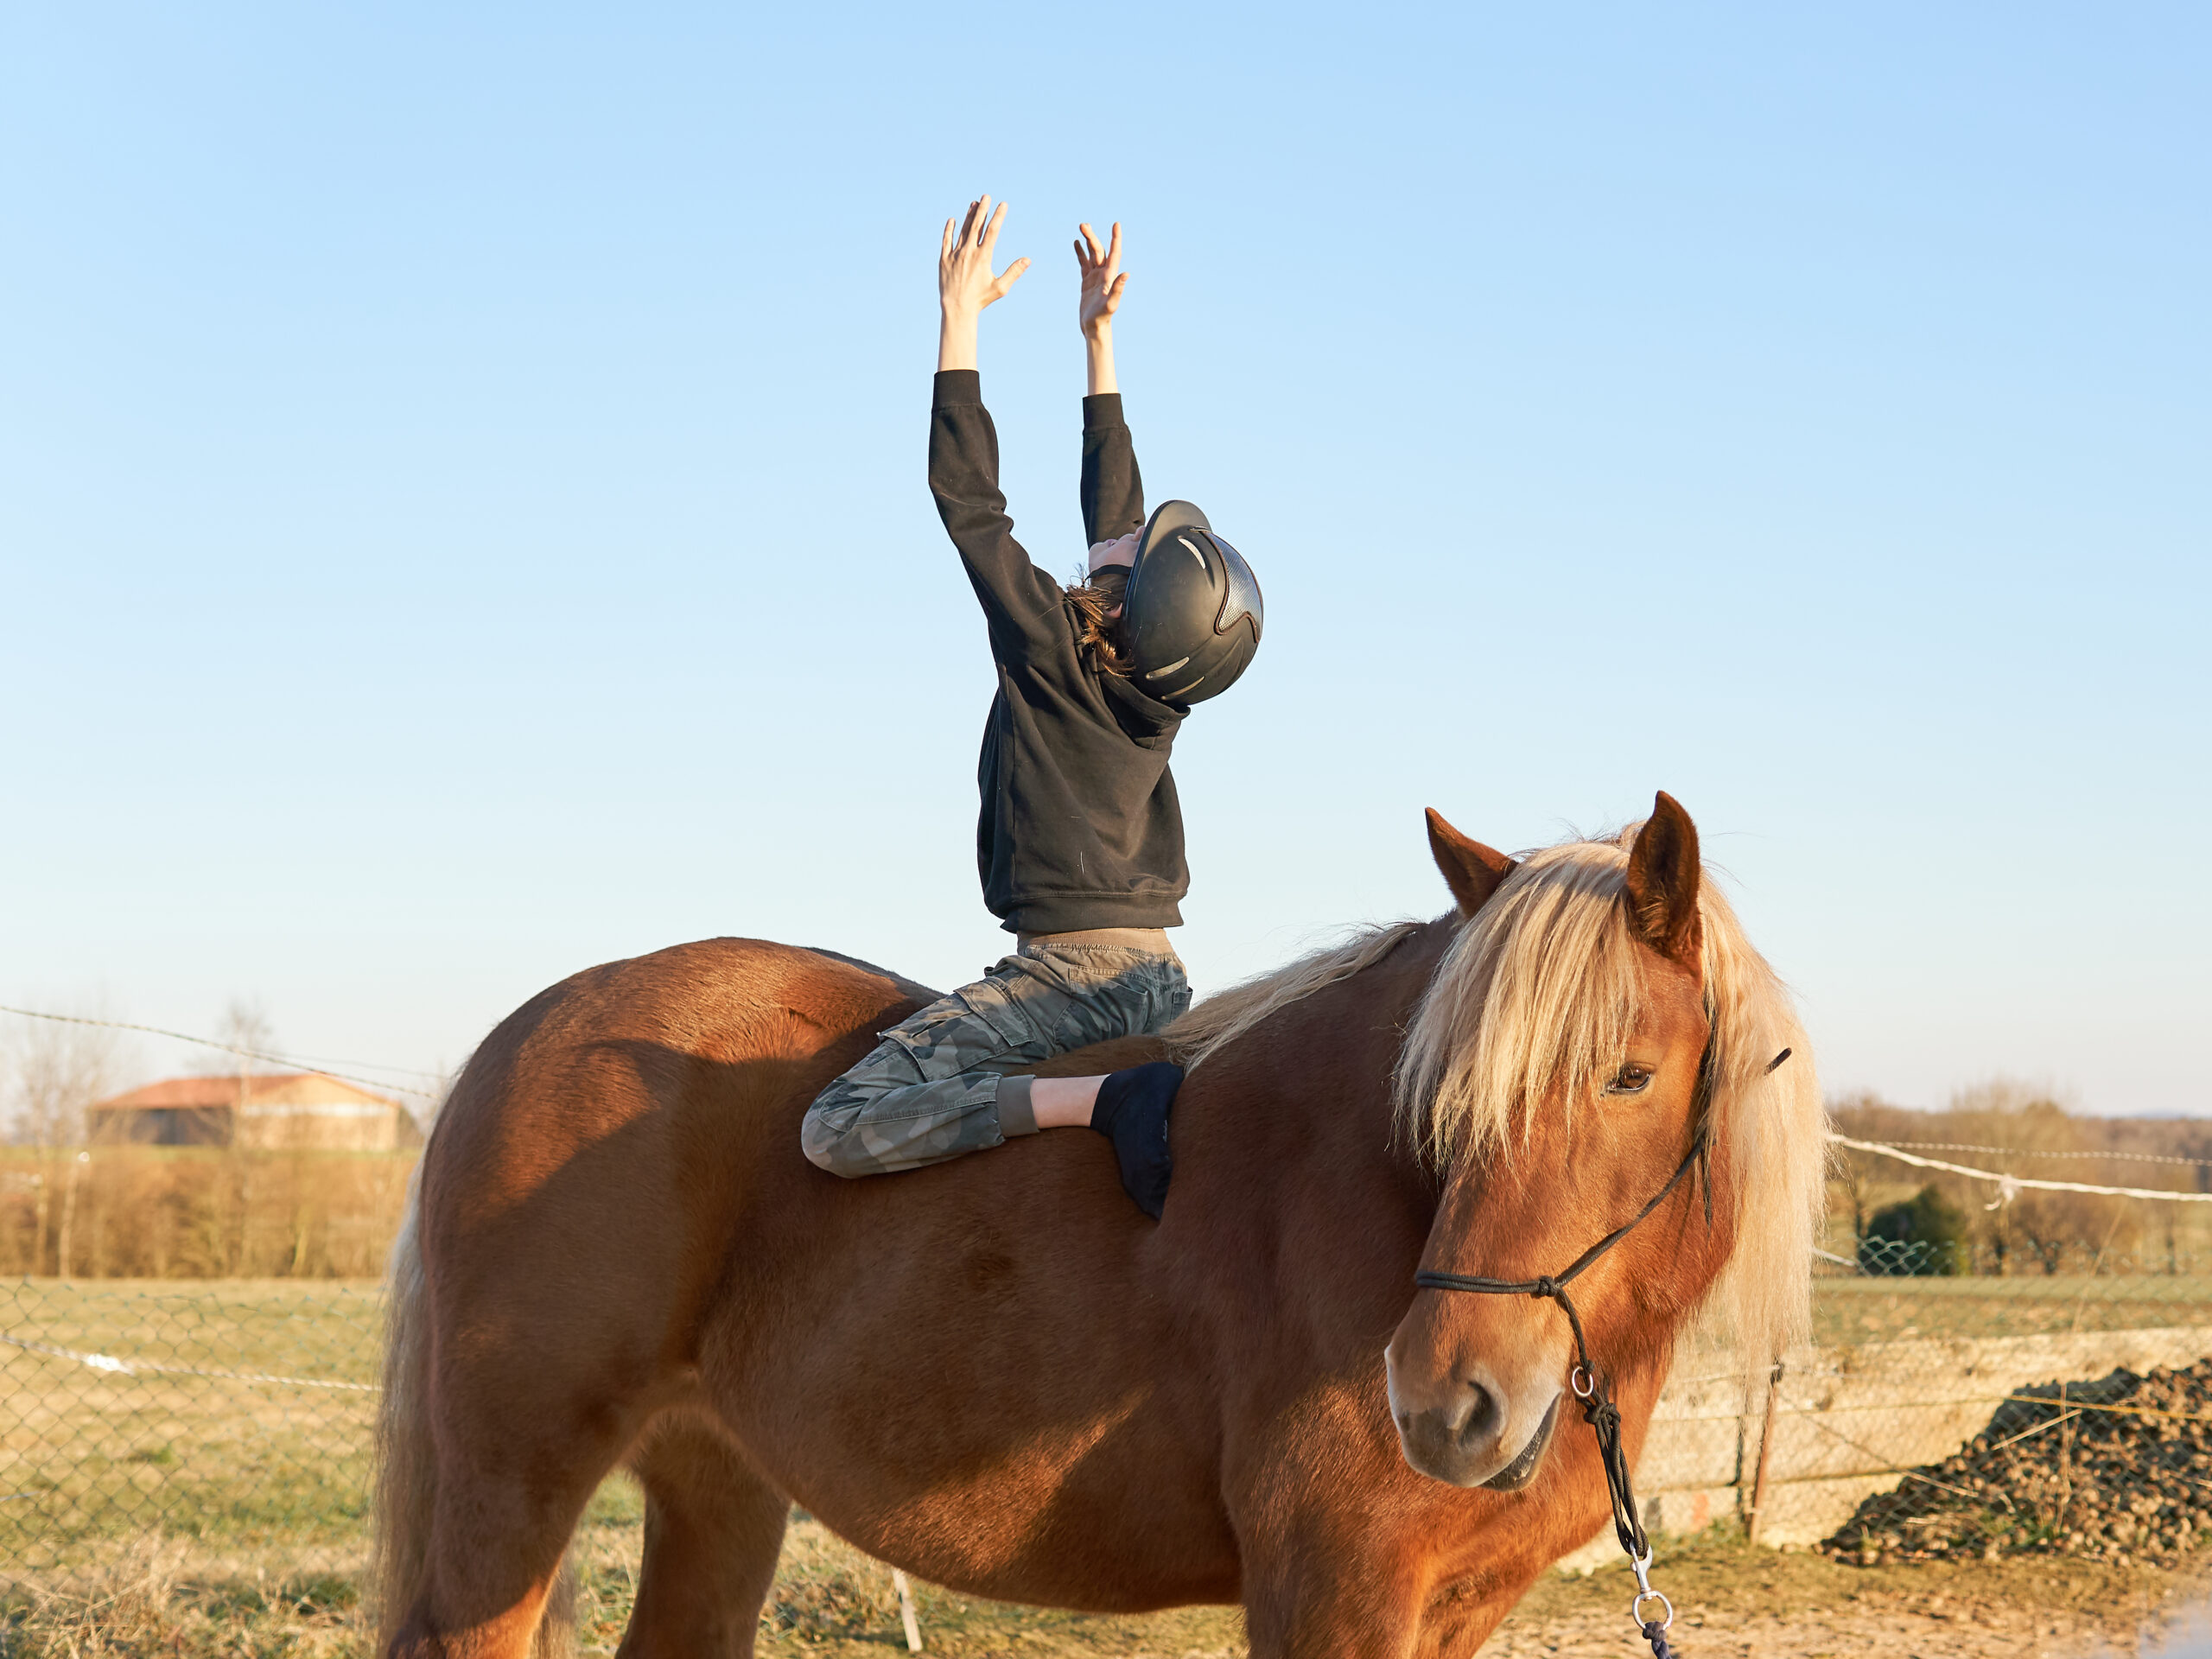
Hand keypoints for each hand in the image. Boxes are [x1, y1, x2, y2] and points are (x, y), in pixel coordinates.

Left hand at [939, 196, 1028, 324]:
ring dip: (969, 216)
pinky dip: (949, 230)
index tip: (1003, 204)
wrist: (957, 309)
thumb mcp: (1001, 288)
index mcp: (983, 257)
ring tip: (974, 203)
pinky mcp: (944, 259)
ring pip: (962, 230)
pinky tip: (952, 220)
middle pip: (977, 225)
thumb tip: (1027, 259)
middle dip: (983, 209)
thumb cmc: (981, 300)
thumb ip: (1014, 272)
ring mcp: (955, 254)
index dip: (998, 216)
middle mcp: (968, 252)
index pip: (992, 231)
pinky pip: (946, 240)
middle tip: (986, 196)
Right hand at [1076, 221, 1127, 339]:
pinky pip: (1084, 263)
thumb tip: (1126, 274)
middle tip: (1083, 224)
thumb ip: (1118, 289)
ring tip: (1082, 227)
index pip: (1114, 253)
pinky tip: (1077, 243)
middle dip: (1092, 236)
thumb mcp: (1110, 304)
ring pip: (1091, 254)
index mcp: (1110, 276)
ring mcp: (1095, 277)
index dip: (1115, 239)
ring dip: (1088, 241)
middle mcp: (1104, 274)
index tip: (1116, 224)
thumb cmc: (1102, 318)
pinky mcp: (1087, 282)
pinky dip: (1081, 252)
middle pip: (1099, 250)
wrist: (1094, 328)